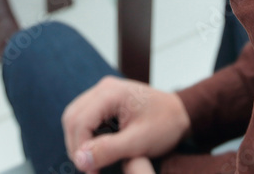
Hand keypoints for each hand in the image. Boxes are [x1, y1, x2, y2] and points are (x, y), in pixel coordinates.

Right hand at [62, 76, 189, 172]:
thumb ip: (109, 150)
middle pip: (72, 117)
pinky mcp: (105, 100)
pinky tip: (96, 149)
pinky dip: (85, 135)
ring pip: (75, 117)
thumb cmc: (165, 124)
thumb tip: (80, 160)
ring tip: (92, 162)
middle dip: (76, 146)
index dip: (79, 149)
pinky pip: (84, 117)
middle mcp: (103, 88)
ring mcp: (103, 92)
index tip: (90, 171)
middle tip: (89, 169)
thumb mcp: (139, 142)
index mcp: (111, 93)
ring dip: (79, 141)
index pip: (79, 121)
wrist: (181, 113)